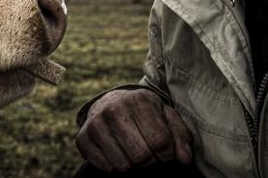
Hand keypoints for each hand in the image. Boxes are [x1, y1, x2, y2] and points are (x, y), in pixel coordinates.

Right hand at [75, 88, 192, 171]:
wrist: (110, 103)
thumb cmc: (144, 113)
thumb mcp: (166, 116)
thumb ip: (180, 136)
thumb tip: (185, 159)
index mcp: (139, 100)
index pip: (160, 142)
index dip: (166, 154)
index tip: (164, 151)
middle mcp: (114, 108)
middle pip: (141, 156)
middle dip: (149, 161)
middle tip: (149, 154)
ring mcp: (96, 123)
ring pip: (123, 165)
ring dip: (132, 165)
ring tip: (133, 152)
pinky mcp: (83, 138)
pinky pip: (105, 167)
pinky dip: (114, 167)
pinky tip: (117, 153)